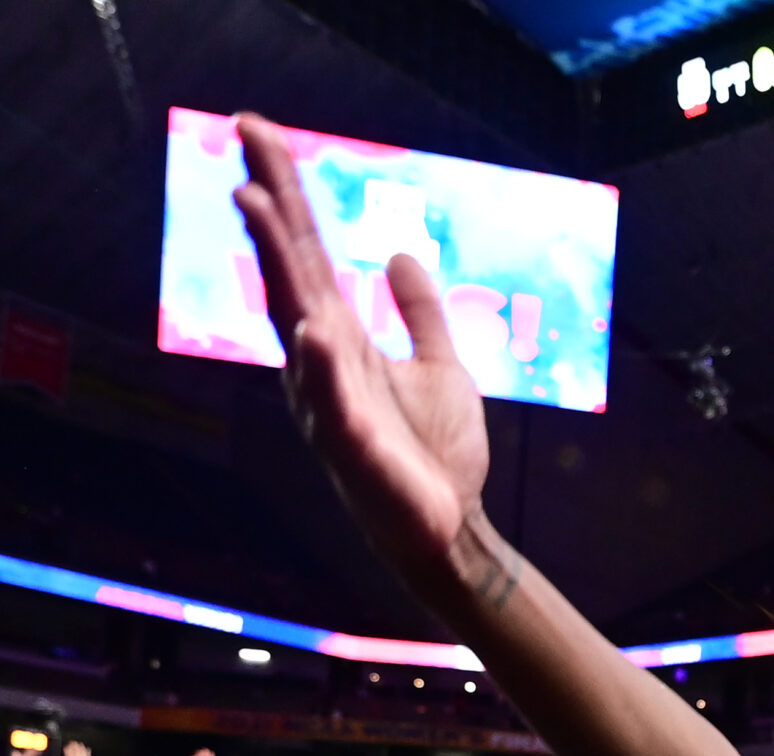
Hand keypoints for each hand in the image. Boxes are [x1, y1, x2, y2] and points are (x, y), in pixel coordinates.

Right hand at [232, 114, 490, 572]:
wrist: (449, 526)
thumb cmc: (434, 453)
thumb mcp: (440, 365)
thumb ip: (420, 312)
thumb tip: (399, 254)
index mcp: (340, 337)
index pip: (307, 253)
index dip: (286, 194)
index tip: (261, 132)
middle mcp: (320, 359)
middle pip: (289, 267)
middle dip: (269, 202)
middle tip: (246, 136)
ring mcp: (328, 399)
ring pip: (294, 318)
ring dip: (274, 261)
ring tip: (255, 202)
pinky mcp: (351, 443)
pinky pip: (330, 399)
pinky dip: (320, 365)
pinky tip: (312, 328)